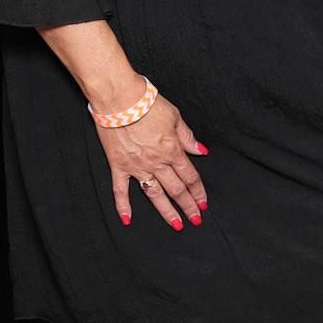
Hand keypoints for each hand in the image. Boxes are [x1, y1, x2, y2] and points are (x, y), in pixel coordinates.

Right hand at [96, 94, 208, 229]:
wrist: (119, 98)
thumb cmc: (148, 103)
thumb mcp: (175, 117)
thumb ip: (187, 137)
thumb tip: (200, 151)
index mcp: (172, 150)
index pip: (189, 177)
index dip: (198, 191)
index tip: (204, 203)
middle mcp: (156, 162)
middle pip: (176, 189)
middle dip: (188, 206)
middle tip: (196, 219)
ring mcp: (136, 166)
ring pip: (154, 194)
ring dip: (166, 211)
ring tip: (176, 224)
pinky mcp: (118, 165)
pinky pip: (120, 190)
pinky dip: (123, 206)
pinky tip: (128, 220)